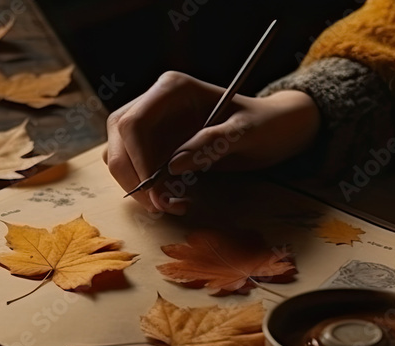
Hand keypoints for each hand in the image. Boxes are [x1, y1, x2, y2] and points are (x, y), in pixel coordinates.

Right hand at [104, 71, 319, 214]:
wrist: (275, 129)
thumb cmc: (265, 123)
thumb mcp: (246, 131)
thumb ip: (212, 143)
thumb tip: (174, 165)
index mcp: (171, 89)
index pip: (133, 123)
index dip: (137, 159)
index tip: (155, 190)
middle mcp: (154, 104)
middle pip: (119, 141)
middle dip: (133, 178)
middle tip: (160, 207)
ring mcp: (153, 126)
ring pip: (121, 158)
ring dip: (139, 188)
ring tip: (172, 206)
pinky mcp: (157, 147)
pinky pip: (138, 171)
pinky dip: (149, 192)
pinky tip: (175, 201)